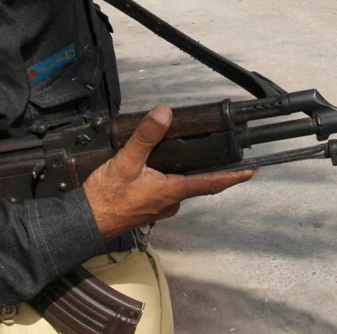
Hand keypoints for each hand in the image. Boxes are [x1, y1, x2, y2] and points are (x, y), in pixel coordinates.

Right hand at [82, 105, 254, 241]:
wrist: (84, 222)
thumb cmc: (105, 198)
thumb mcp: (125, 162)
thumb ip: (146, 137)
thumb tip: (164, 114)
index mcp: (172, 190)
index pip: (212, 182)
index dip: (234, 176)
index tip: (252, 170)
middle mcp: (171, 201)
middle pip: (196, 180)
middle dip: (204, 166)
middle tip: (212, 149)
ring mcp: (160, 206)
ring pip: (179, 184)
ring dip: (180, 171)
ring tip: (176, 152)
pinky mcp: (149, 208)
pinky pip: (165, 190)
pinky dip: (165, 177)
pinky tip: (153, 167)